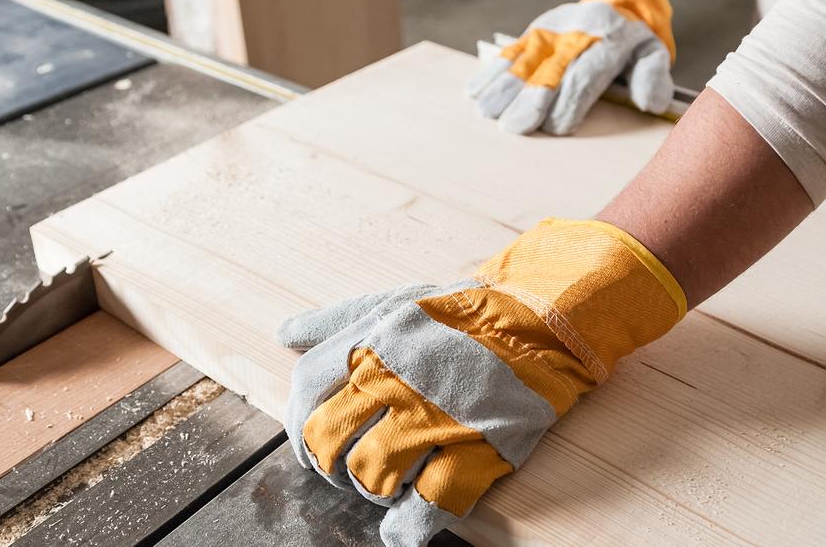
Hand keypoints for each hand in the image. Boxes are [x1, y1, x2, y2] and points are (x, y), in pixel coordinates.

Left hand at [276, 219, 686, 545]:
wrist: (540, 319)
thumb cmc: (462, 313)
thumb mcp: (394, 302)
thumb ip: (337, 321)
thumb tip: (285, 335)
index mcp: (370, 344)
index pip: (305, 395)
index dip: (302, 430)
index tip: (315, 445)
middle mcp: (394, 380)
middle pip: (329, 442)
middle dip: (331, 466)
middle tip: (349, 471)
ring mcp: (435, 417)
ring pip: (372, 475)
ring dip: (371, 491)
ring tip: (385, 487)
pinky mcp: (477, 449)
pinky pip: (429, 504)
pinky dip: (408, 527)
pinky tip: (403, 528)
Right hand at [469, 0, 676, 134]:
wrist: (618, 0)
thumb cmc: (635, 41)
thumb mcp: (654, 54)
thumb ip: (653, 78)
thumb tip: (649, 103)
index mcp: (607, 42)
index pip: (584, 76)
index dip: (568, 102)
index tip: (554, 128)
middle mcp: (575, 34)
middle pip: (548, 70)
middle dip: (529, 99)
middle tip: (512, 126)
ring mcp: (550, 31)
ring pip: (522, 60)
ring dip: (502, 87)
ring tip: (486, 111)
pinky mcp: (532, 31)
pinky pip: (509, 52)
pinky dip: (490, 71)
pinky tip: (474, 91)